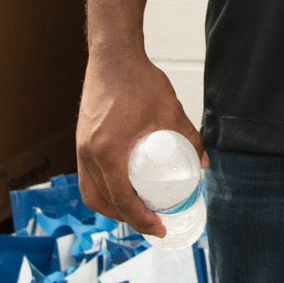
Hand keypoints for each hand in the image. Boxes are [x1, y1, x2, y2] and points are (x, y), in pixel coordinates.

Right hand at [75, 47, 202, 239]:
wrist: (113, 55)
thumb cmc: (138, 80)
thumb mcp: (170, 110)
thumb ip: (188, 137)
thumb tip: (202, 162)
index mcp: (108, 151)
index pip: (122, 199)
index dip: (141, 219)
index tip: (158, 227)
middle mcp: (88, 153)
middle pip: (101, 201)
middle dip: (124, 218)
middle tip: (149, 221)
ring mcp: (80, 147)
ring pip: (91, 190)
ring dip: (111, 205)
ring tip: (135, 208)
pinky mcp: (81, 139)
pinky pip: (88, 174)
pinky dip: (104, 186)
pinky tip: (122, 184)